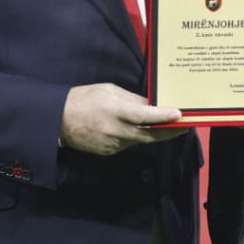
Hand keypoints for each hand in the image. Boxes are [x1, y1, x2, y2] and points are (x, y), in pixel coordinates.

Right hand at [59, 83, 181, 155]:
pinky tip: (135, 129)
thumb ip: (132, 99)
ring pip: (140, 141)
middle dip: (170, 132)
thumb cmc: (84, 99)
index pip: (144, 116)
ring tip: (164, 124)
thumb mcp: (108, 90)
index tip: (179, 115)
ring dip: (153, 134)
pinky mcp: (110, 153)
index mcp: (114, 110)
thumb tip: (152, 105)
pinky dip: (136, 137)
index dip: (163, 117)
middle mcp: (115, 130)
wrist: (58, 122)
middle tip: (185, 126)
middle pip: (150, 135)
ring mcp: (113, 145)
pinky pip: (129, 144)